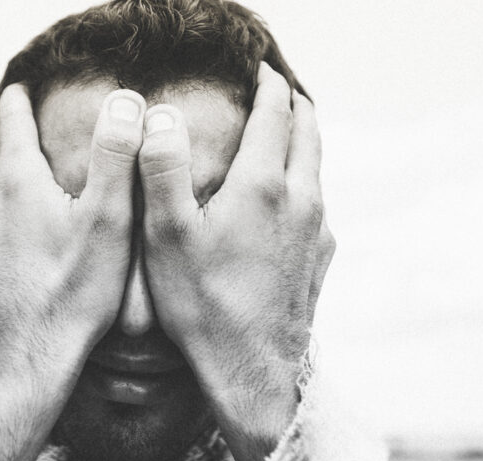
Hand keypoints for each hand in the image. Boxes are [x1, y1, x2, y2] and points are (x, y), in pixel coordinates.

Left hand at [0, 84, 146, 460]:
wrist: (25, 366)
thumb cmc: (73, 295)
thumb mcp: (109, 220)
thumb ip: (115, 156)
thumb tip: (122, 101)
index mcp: (16, 180)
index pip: (11, 116)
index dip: (23, 97)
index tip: (28, 85)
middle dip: (19, 139)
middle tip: (43, 134)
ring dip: (9, 181)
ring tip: (37, 186)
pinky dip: (1, 220)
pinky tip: (21, 239)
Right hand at [136, 64, 334, 460]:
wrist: (251, 369)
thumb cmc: (203, 304)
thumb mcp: (167, 235)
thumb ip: (162, 169)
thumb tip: (161, 116)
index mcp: (263, 184)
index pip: (275, 112)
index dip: (266, 84)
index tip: (257, 70)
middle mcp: (301, 199)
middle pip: (308, 131)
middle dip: (293, 104)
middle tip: (275, 91)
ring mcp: (317, 230)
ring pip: (317, 167)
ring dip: (302, 142)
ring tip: (282, 135)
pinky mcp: (321, 257)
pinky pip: (318, 204)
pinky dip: (304, 184)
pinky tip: (286, 200)